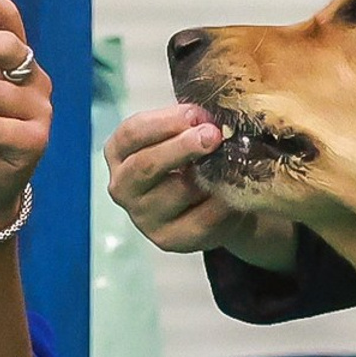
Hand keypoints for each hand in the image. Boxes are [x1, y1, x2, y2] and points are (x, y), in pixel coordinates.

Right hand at [104, 104, 295, 267]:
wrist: (214, 205)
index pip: (131, 133)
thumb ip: (189, 124)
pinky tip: (236, 191)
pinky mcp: (168, 241)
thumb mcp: (185, 135)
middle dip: (182, 147)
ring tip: (230, 162)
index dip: (165, 122)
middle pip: (146, 165)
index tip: (197, 115)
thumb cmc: (194, 160)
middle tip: (214, 135)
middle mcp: (123, 187)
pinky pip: (201, 219)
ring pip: (177, 191)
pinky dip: (222, 202)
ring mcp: (143, 217)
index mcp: (119, 153)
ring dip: (207, 175)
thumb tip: (209, 116)